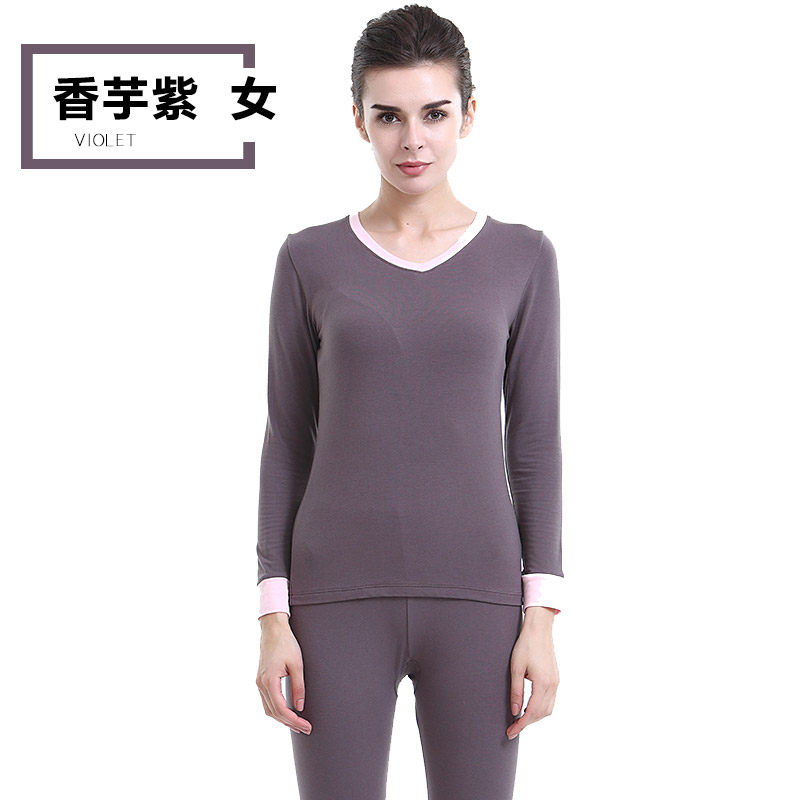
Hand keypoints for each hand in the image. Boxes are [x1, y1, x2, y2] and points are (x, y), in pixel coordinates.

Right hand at [255, 613, 312, 735]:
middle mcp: (261, 684)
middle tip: (305, 728)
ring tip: (297, 723)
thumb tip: (299, 707)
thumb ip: (299, 687)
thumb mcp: (297, 664)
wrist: (273, 630)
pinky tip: (287, 711)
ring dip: (282, 718)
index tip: (306, 726)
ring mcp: (259, 682)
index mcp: (269, 681)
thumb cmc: (286, 644)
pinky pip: (267, 701)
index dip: (294, 720)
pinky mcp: (261, 679)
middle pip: (274, 713)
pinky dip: (277, 710)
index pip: (281, 709)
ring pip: (269, 709)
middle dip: (290, 723)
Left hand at [506, 607, 558, 739]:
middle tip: (512, 728)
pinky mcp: (556, 678)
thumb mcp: (516, 668)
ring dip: (535, 717)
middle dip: (527, 723)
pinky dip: (540, 709)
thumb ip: (516, 691)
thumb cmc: (525, 645)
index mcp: (543, 684)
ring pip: (548, 709)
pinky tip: (530, 708)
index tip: (510, 732)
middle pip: (542, 714)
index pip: (532, 713)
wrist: (539, 629)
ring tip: (519, 720)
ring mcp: (556, 682)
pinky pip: (550, 700)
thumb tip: (515, 712)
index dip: (521, 725)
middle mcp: (553, 685)